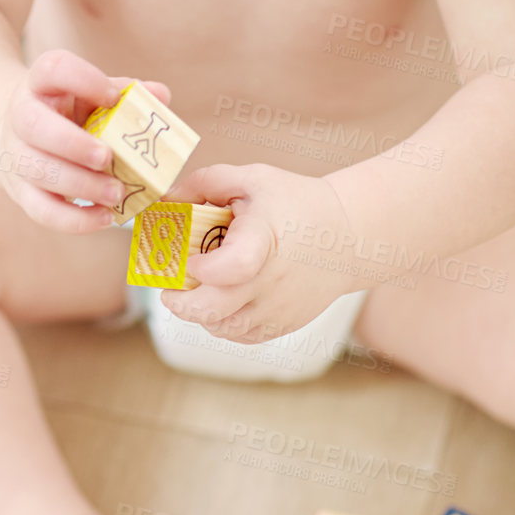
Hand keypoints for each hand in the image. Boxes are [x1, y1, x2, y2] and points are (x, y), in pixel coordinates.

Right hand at [0, 50, 171, 231]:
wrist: (22, 133)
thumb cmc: (70, 110)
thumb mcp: (92, 93)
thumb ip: (127, 93)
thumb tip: (160, 97)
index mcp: (42, 82)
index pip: (53, 69)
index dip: (82, 80)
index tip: (112, 97)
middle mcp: (21, 115)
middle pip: (34, 126)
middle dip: (72, 144)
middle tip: (108, 157)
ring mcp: (15, 155)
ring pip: (37, 171)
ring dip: (79, 185)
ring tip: (116, 194)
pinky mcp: (21, 190)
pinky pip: (40, 209)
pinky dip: (73, 219)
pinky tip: (103, 218)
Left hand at [160, 162, 361, 342]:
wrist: (348, 236)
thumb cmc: (296, 203)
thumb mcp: (253, 179)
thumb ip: (206, 182)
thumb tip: (166, 199)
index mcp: (264, 238)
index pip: (233, 266)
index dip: (203, 269)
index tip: (191, 261)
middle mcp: (272, 279)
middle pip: (215, 310)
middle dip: (182, 304)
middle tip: (170, 292)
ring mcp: (280, 306)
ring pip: (224, 328)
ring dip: (201, 315)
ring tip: (198, 294)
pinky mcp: (286, 323)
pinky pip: (243, 335)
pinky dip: (224, 324)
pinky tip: (222, 303)